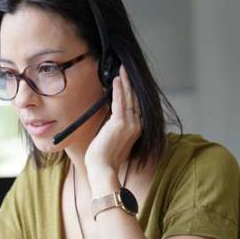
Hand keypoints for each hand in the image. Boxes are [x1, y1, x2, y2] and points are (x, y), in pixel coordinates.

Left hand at [85, 65, 141, 181]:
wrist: (103, 169)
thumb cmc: (105, 159)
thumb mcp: (113, 141)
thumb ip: (115, 129)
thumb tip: (110, 121)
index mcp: (136, 130)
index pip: (136, 106)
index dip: (132, 93)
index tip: (129, 82)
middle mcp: (137, 125)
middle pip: (135, 99)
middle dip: (130, 83)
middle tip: (126, 70)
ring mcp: (130, 124)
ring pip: (129, 98)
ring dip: (125, 82)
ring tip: (122, 69)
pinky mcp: (119, 123)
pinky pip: (120, 102)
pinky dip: (118, 89)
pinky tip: (116, 80)